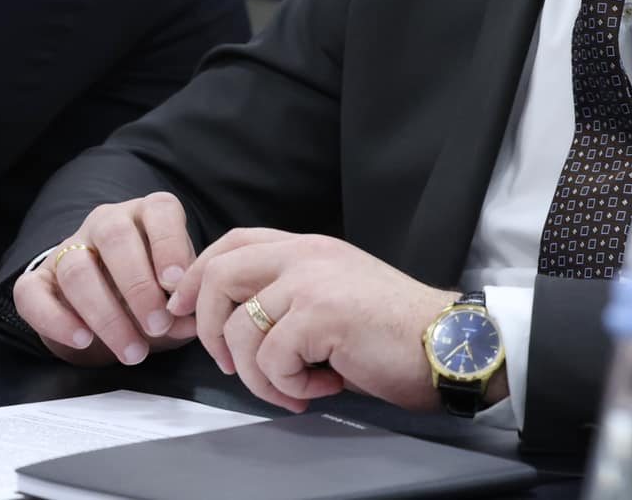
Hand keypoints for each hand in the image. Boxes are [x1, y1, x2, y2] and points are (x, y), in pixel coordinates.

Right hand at [12, 193, 200, 366]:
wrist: (104, 311)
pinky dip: (56, 319)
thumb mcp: (172, 300)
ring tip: (132, 351)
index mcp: (146, 216)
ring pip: (76, 267)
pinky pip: (33, 292)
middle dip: (137, 284)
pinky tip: (82, 340)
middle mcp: (106, 223)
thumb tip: (189, 324)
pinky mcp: (38, 280)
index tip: (176, 284)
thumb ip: (181, 310)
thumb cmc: (149, 296)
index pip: (159, 210)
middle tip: (157, 326)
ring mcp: (68, 248)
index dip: (169, 244)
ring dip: (105, 314)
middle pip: (114, 235)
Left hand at [168, 230, 462, 414]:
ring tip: (297, 387)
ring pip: (239, 329)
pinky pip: (271, 359)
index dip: (197, 276)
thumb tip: (230, 324)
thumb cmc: (394, 333)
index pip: (231, 243)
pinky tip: (323, 386)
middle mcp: (304, 254)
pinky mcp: (320, 314)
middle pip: (218, 277)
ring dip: (259, 375)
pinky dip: (288, 386)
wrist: (449, 345)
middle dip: (207, 328)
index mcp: (306, 247)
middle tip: (233, 365)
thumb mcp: (333, 296)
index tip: (182, 312)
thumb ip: (288, 295)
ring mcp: (311, 281)